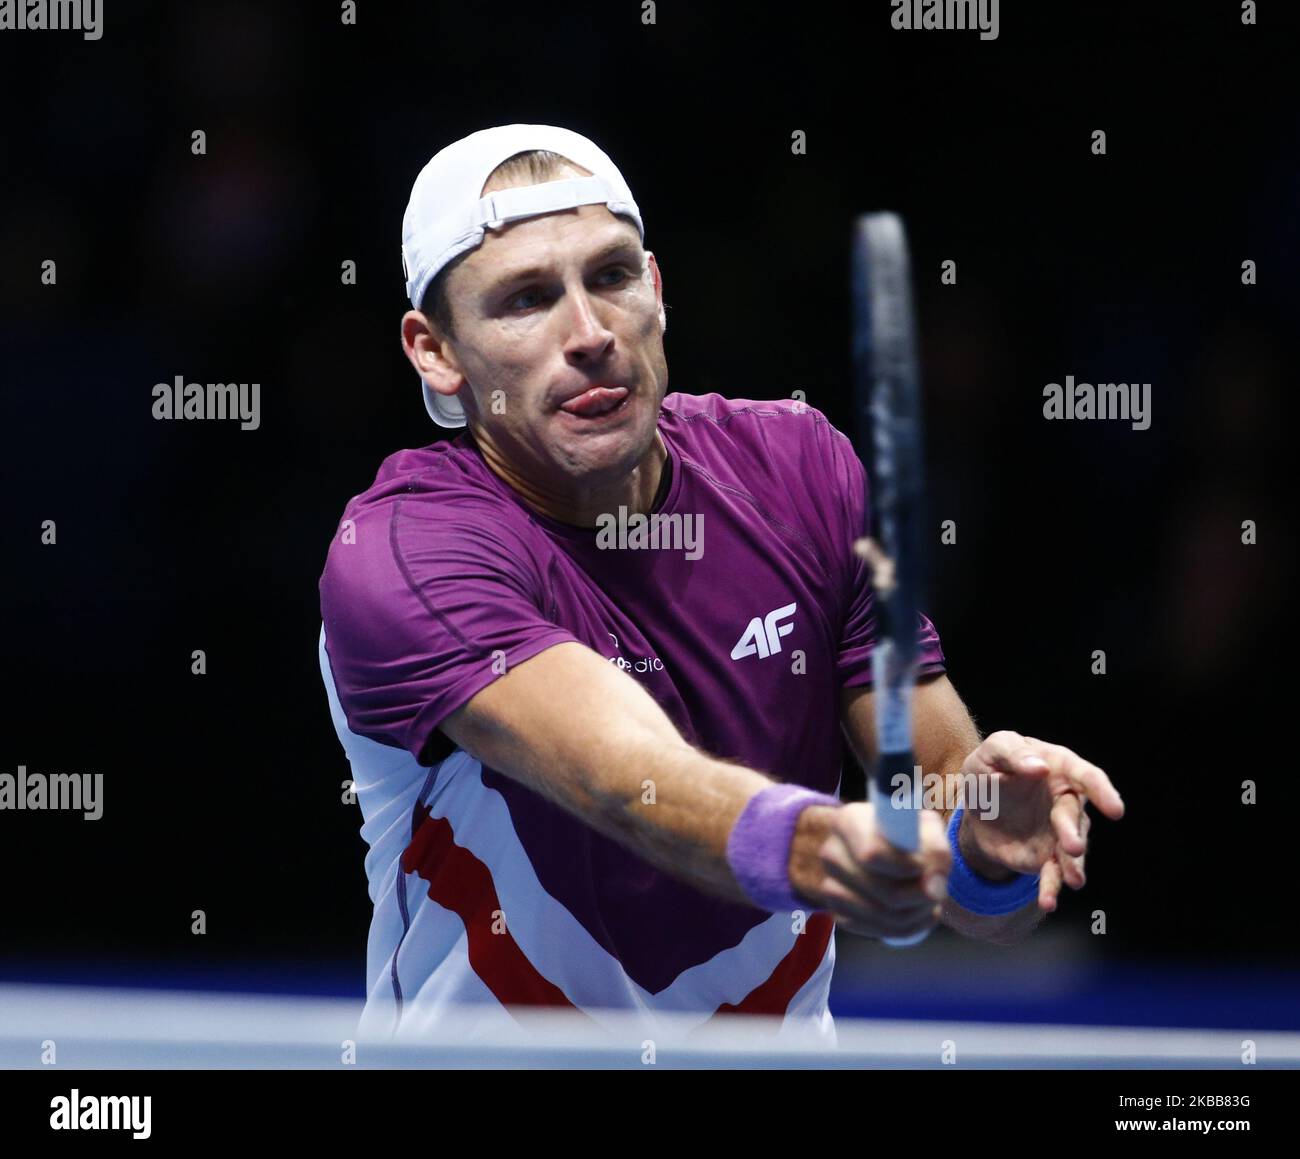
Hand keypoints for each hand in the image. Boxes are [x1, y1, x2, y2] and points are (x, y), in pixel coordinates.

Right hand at [800, 802, 951, 939]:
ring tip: (928, 901)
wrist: (885, 851)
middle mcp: (831, 852)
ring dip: (916, 915)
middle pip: (885, 893)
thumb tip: (933, 889)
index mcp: (848, 821)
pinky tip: (914, 914)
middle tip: (937, 890)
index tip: (922, 866)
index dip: (905, 868)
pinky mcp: (836, 912)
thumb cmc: (907, 836)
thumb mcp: (927, 829)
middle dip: (921, 898)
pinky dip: (902, 929)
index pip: (872, 855)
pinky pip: (874, 932)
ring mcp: (830, 884)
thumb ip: (936, 852)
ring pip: (882, 916)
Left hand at [957, 731, 1124, 910]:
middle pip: (1075, 817)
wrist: (974, 807)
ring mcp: (1060, 831)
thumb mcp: (990, 753)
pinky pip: (1053, 873)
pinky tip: (1049, 901)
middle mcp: (1067, 800)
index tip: (1115, 809)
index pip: (1087, 777)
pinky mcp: (1048, 856)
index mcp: (1059, 768)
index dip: (1102, 792)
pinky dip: (1051, 887)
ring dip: (1072, 865)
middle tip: (1071, 847)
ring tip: (1072, 880)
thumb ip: (1011, 753)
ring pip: (1071, 851)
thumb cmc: (988, 769)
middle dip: (1074, 833)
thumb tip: (1039, 768)